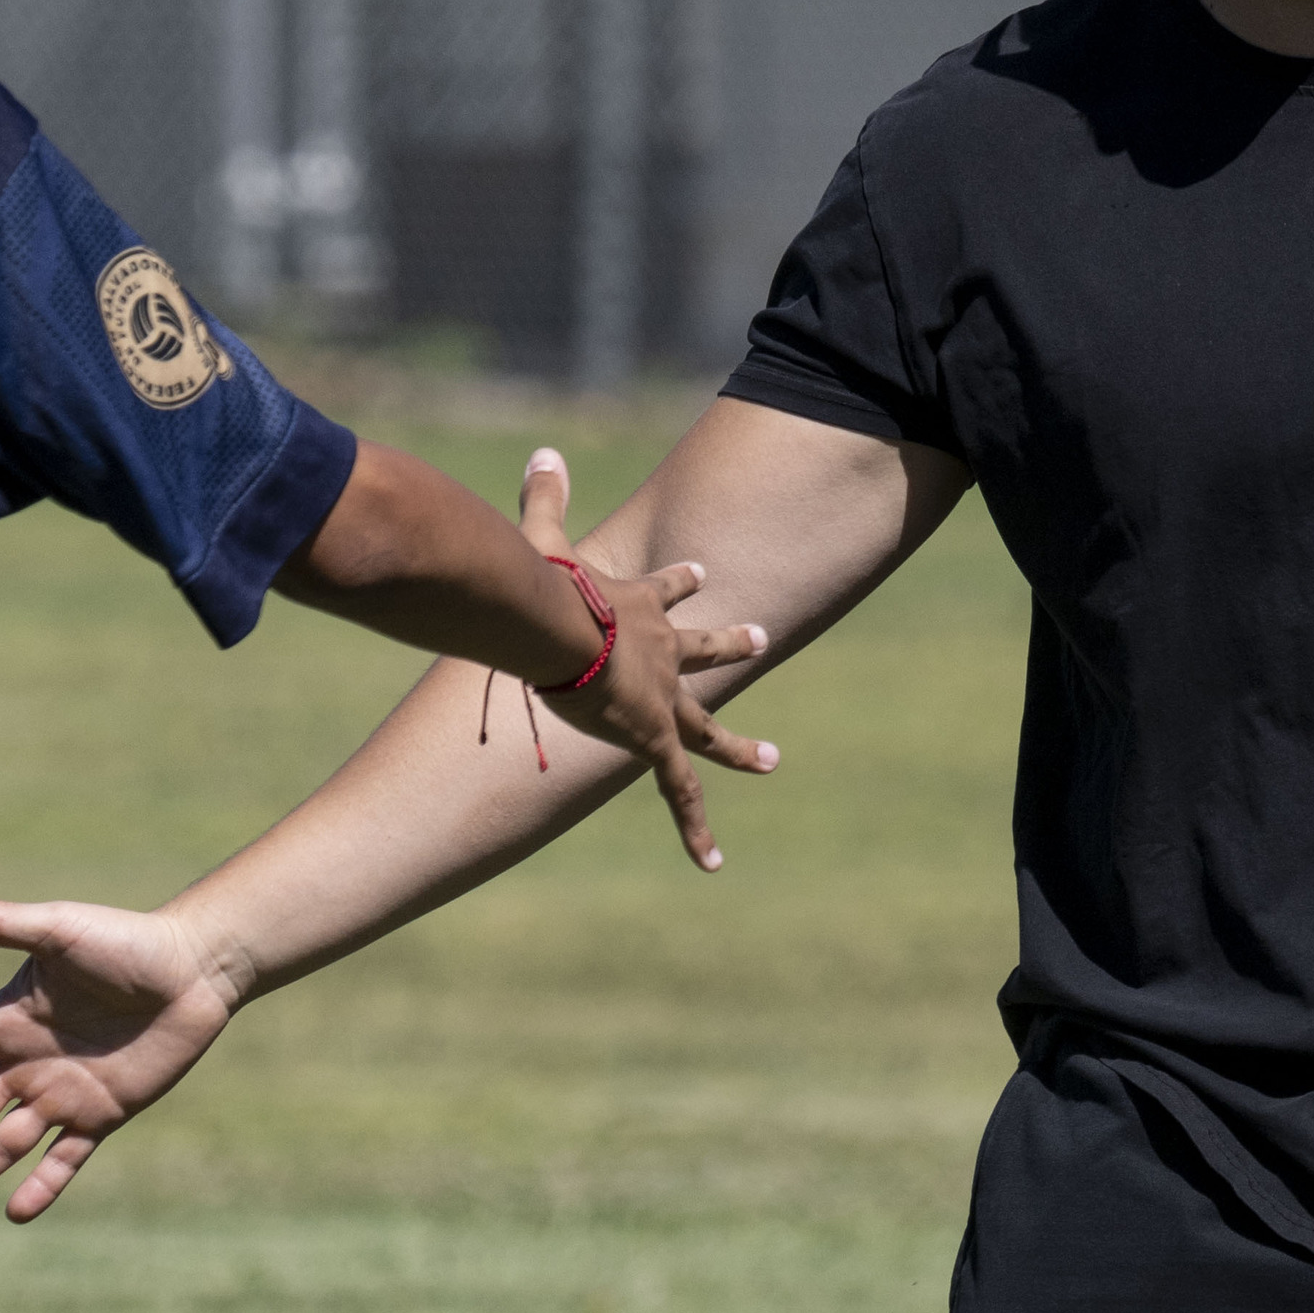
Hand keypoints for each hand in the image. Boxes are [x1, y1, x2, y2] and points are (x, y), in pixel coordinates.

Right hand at [0, 888, 242, 1219]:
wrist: (195, 968)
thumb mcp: (57, 929)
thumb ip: (0, 925)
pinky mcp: (100, 1114)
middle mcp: (25, 1063)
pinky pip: (64, 1158)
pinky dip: (41, 1186)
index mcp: (7, 1021)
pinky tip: (14, 1213)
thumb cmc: (125, 939)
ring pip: (4, 1143)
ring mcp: (61, 1093)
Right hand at [514, 449, 778, 872]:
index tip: (704, 570)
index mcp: (638, 610)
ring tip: (771, 759)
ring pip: (710, 729)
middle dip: (732, 643)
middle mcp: (663, 653)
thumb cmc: (552, 586)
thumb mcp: (548, 539)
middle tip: (762, 636)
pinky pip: (681, 792)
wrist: (565, 628)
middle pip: (707, 649)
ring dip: (739, 745)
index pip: (668, 590)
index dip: (682, 581)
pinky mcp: (655, 740)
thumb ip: (545, 499)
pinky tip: (713, 862)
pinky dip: (696, 828)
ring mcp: (664, 700)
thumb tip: (542, 450)